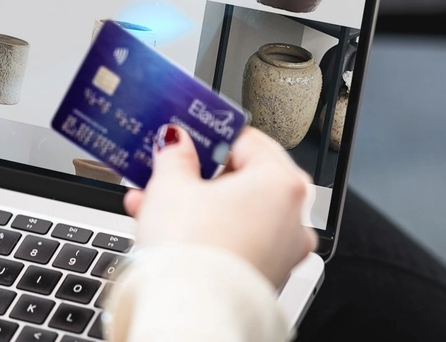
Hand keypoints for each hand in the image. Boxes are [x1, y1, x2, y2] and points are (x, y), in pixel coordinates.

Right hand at [123, 125, 316, 287]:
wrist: (189, 310)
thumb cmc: (192, 251)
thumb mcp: (170, 186)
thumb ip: (175, 156)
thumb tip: (175, 143)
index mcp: (282, 183)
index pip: (246, 140)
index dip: (209, 135)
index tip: (186, 135)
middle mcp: (293, 217)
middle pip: (241, 180)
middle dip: (197, 175)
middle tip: (167, 169)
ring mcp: (282, 250)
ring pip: (235, 213)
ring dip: (194, 204)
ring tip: (152, 201)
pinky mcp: (264, 275)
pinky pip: (234, 240)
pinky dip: (207, 231)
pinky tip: (168, 229)